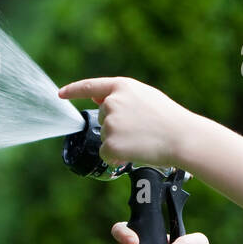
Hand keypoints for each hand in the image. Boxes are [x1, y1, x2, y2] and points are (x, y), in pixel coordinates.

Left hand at [57, 76, 192, 169]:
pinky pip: (106, 153)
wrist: (182, 137)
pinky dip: (117, 157)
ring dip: (119, 142)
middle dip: (116, 126)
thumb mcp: (146, 97)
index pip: (90, 86)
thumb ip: (121, 96)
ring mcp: (110, 123)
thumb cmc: (169, 118)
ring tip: (142, 140)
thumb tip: (96, 99)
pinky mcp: (111, 144)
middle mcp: (112, 103)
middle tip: (140, 130)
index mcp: (122, 87)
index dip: (73, 90)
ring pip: (105, 137)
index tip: (60, 94)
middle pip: (102, 118)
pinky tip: (135, 152)